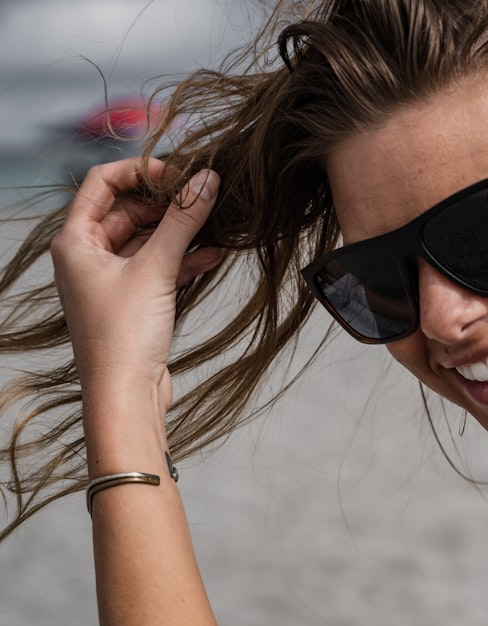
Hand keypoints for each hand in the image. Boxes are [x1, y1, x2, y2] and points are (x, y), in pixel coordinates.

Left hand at [50, 159, 222, 409]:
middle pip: (129, 209)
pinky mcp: (134, 299)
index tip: (179, 173)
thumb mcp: (156, 269)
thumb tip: (207, 180)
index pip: (103, 183)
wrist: (126, 394)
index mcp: (75, 241)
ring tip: (215, 223)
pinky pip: (159, 265)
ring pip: (148, 237)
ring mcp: (111, 278)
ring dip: (180, 230)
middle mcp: (88, 256)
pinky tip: (212, 254)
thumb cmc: (123, 337)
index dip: (141, 172)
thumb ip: (184, 221)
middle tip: (204, 196)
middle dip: (167, 202)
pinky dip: (183, 257)